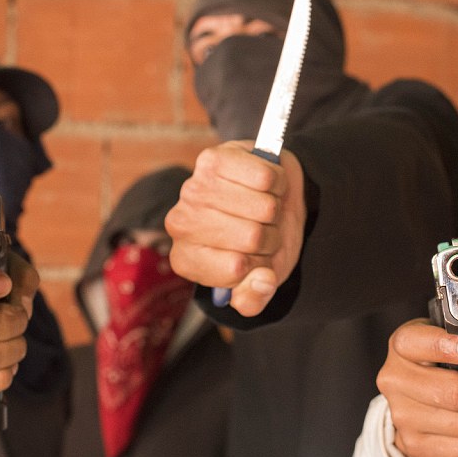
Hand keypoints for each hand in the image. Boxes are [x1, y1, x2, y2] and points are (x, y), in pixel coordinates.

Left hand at [165, 141, 306, 316]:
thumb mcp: (260, 280)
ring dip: (274, 209)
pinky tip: (263, 185)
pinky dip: (276, 183)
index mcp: (186, 261)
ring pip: (263, 207)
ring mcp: (194, 187)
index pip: (236, 268)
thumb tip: (261, 281)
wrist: (272, 199)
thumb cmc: (261, 243)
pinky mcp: (213, 158)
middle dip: (270, 235)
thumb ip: (255, 297)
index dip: (259, 264)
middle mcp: (181, 224)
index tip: (254, 257)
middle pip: (252, 236)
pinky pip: (265, 178)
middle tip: (262, 229)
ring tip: (263, 208)